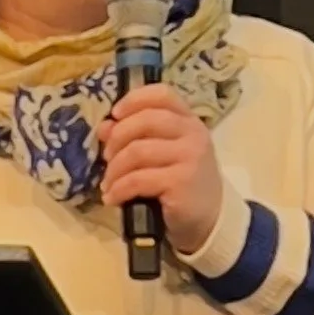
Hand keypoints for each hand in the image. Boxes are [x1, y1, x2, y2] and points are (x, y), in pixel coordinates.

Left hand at [99, 82, 225, 257]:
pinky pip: (138, 179)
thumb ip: (136, 137)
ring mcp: (189, 157)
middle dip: (117, 139)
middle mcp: (193, 134)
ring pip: (137, 151)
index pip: (162, 95)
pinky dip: (119, 189)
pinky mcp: (181, 182)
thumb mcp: (162, 155)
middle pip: (144, 121)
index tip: (115, 115)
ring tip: (108, 184)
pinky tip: (113, 198)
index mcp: (189, 121)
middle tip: (107, 157)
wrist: (209, 219)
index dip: (134, 100)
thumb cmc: (182, 183)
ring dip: (114, 169)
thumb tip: (104, 127)